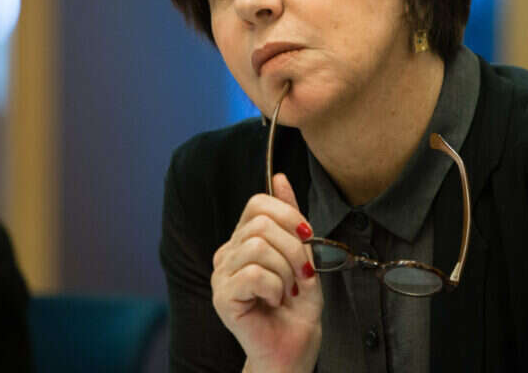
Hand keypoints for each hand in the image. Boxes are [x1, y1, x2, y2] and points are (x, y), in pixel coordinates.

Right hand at [211, 173, 322, 372]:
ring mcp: (220, 275)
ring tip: (287, 292)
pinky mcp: (222, 297)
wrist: (293, 350)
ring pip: (258, 247)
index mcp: (243, 240)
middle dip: (294, 250)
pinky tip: (275, 301)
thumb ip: (292, 220)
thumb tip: (280, 178)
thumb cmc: (298, 309)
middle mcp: (227, 254)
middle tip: (301, 278)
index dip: (288, 215)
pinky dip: (275, 287)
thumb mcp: (304, 256)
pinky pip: (253, 273)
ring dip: (286, 271)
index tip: (307, 239)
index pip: (257, 203)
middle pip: (260, 224)